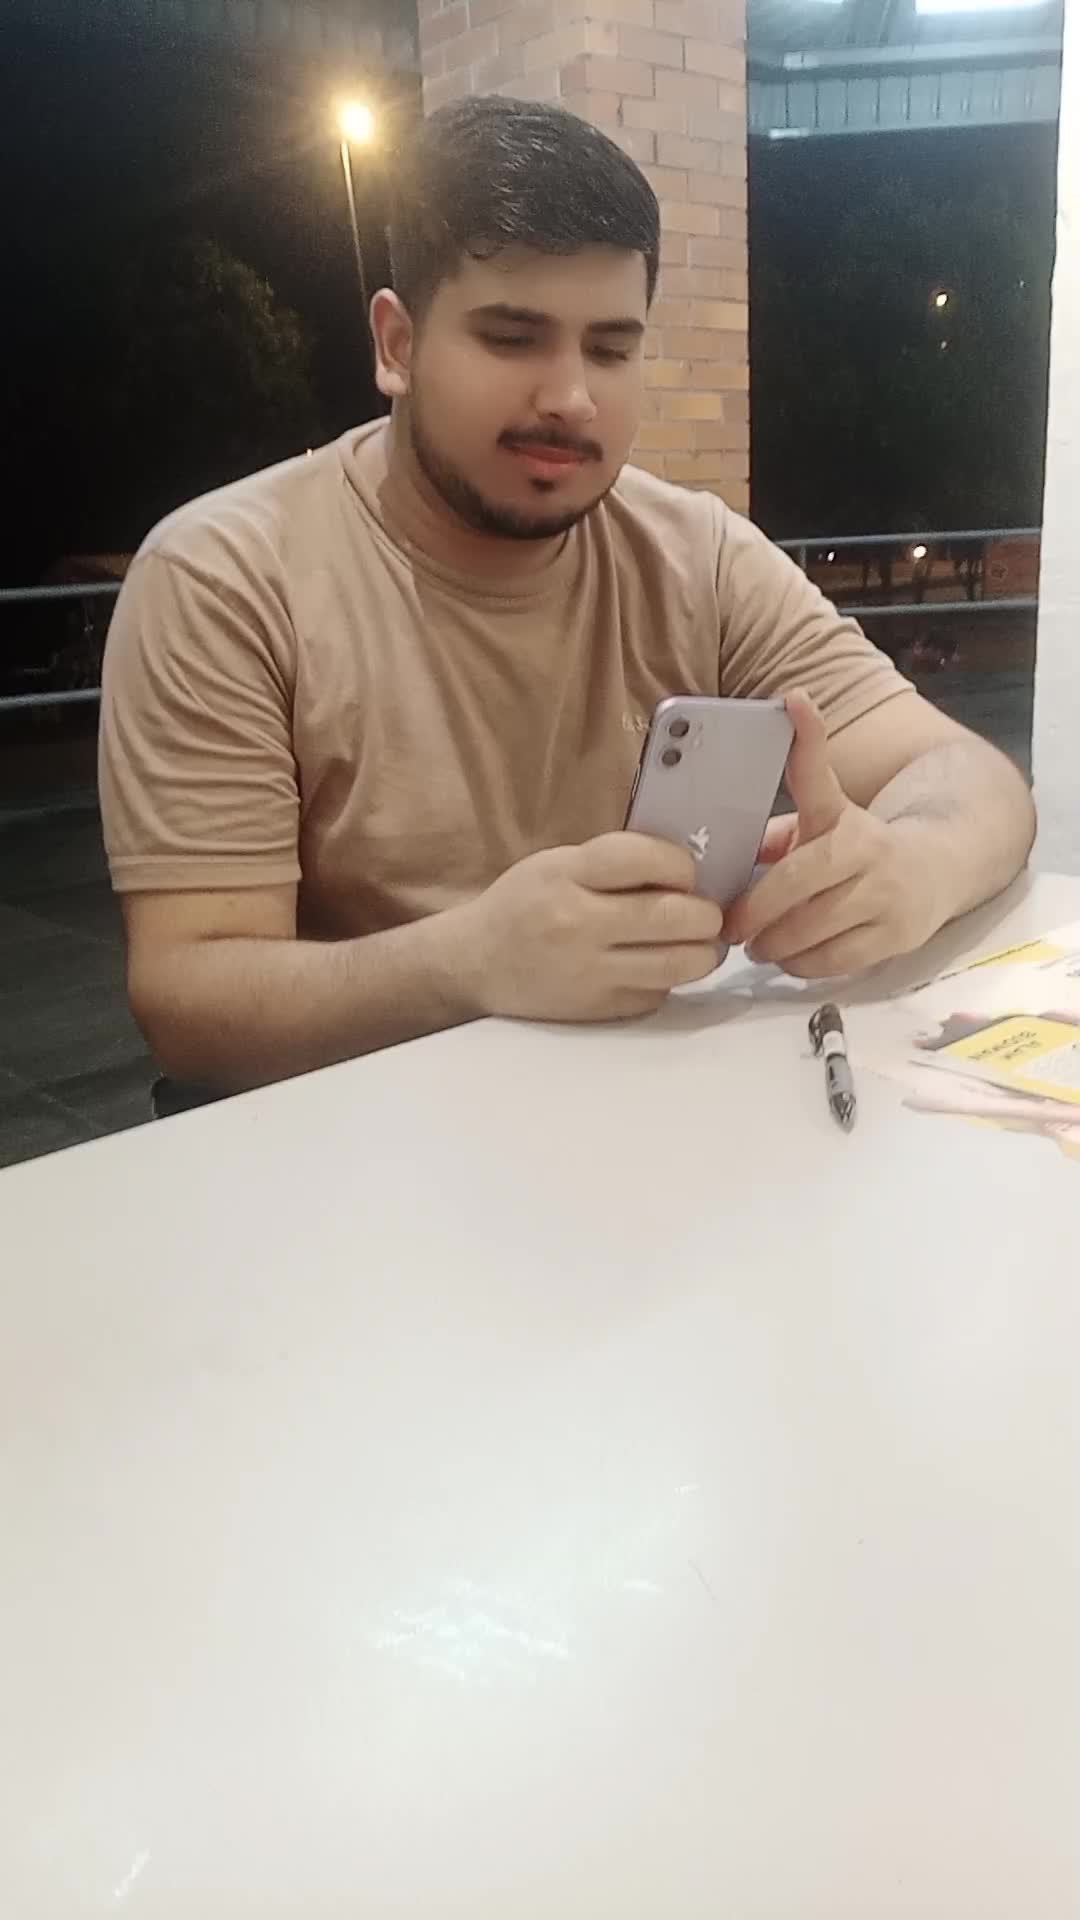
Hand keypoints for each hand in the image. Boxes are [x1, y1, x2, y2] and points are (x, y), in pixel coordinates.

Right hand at [451, 833, 725, 1021]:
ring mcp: (586, 972)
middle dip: (706, 913)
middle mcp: (575, 923)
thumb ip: (614, 863)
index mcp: (565, 875)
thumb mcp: (556, 864)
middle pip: (671, 916)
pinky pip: (656, 993)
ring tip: (702, 943)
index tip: (686, 872)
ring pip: (676, 964)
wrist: (475, 963)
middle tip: (707, 913)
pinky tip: (661, 965)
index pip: (642, 859)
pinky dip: (670, 980)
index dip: (680, 864)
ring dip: (704, 952)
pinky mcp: (595, 1008)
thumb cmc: (524, 904)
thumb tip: (688, 870)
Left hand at [724, 691, 939, 977]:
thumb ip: (774, 833)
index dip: (809, 734)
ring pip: (810, 930)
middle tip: (731, 927)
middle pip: (795, 882)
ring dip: (774, 944)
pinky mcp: (897, 935)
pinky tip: (794, 957)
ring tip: (761, 945)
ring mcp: (886, 893)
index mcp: (840, 814)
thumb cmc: (860, 849)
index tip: (794, 699)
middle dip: (753, 912)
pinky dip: (803, 965)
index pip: (818, 773)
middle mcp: (866, 847)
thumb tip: (724, 849)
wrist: (941, 866)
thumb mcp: (822, 827)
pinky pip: (833, 960)